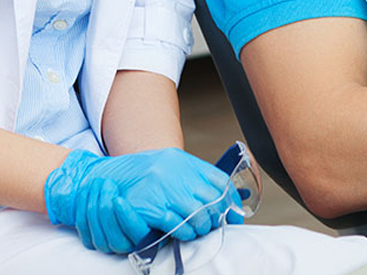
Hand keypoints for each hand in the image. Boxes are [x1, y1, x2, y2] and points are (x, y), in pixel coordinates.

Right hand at [45, 148, 238, 254]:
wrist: (103, 177)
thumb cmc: (138, 174)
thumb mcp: (167, 165)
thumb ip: (190, 176)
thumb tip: (218, 195)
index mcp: (182, 161)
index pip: (218, 180)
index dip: (229, 199)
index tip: (233, 212)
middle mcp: (176, 173)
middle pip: (211, 199)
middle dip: (216, 217)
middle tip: (215, 225)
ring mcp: (164, 189)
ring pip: (198, 214)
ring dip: (202, 227)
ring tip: (199, 231)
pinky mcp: (152, 207)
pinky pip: (177, 224)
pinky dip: (185, 232)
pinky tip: (184, 234)